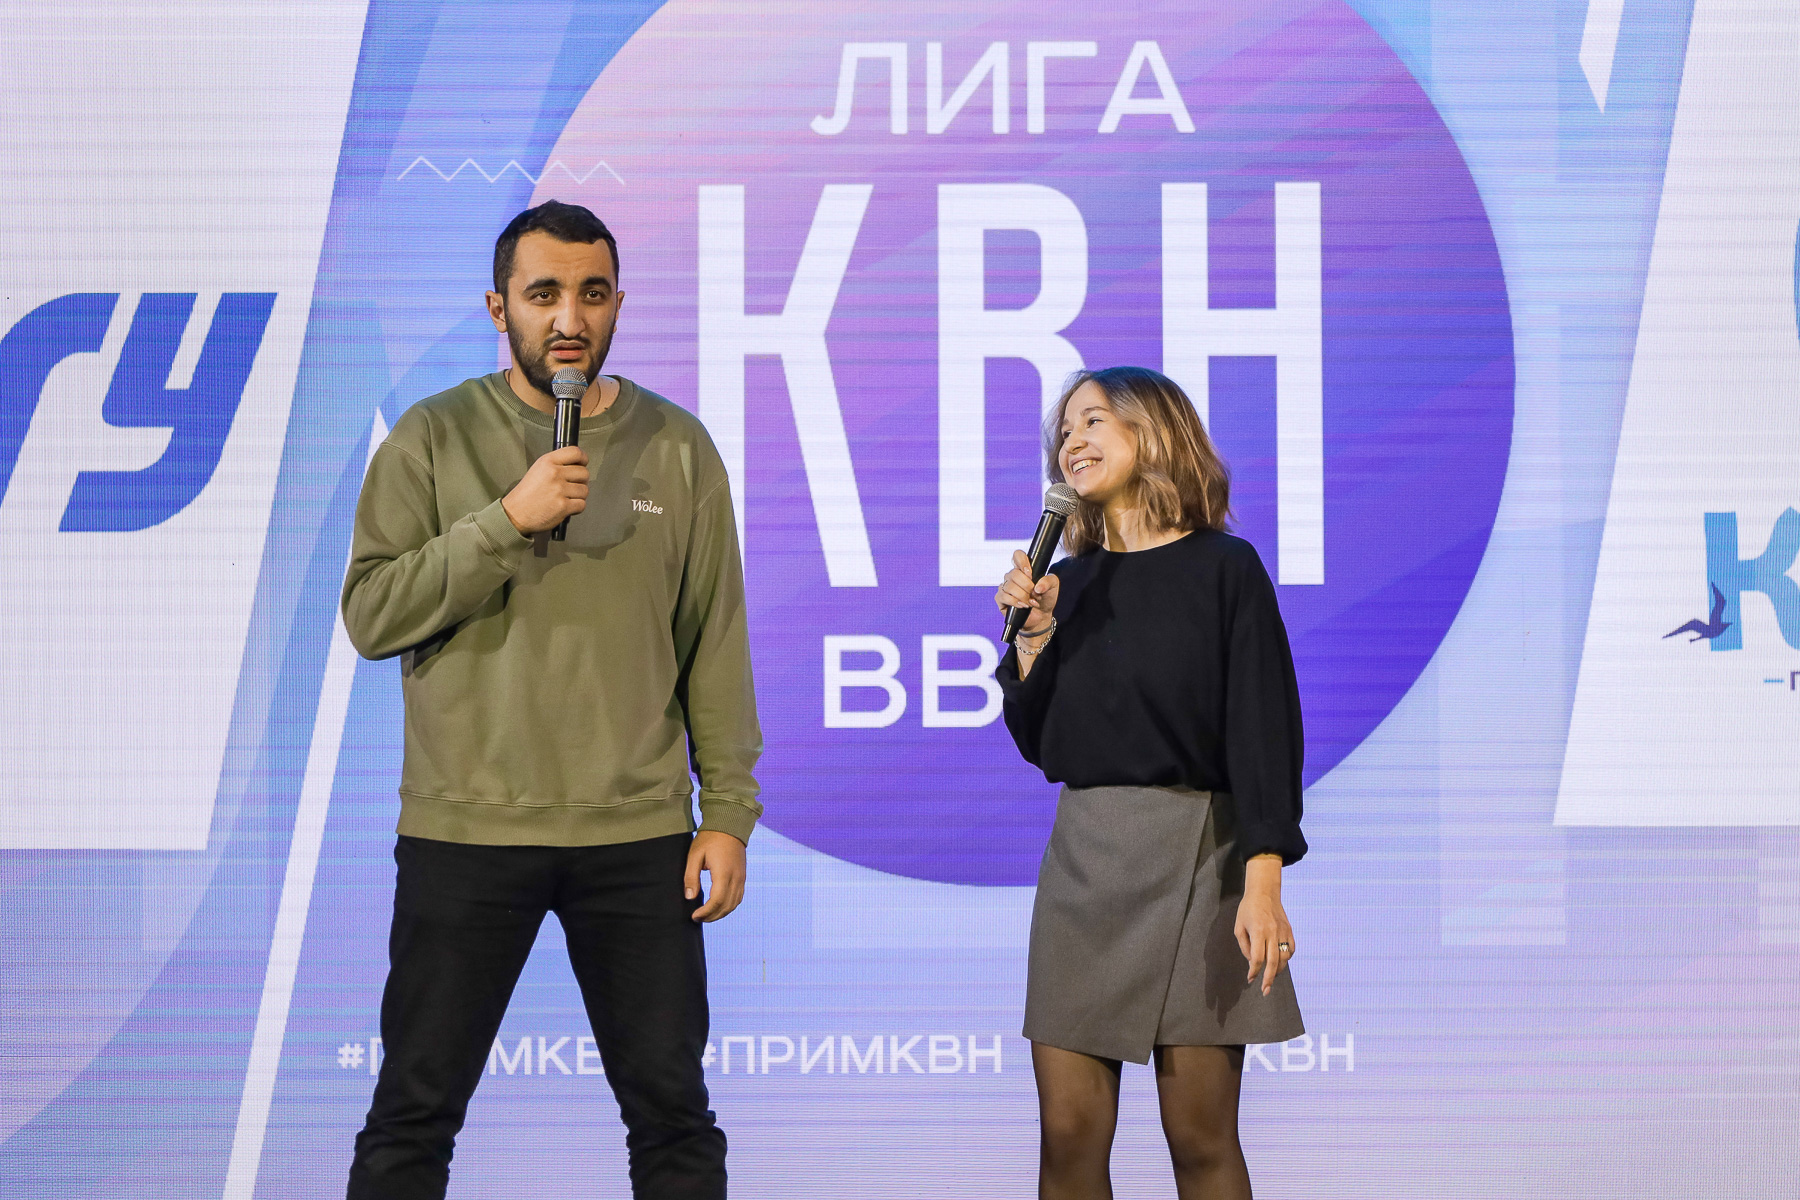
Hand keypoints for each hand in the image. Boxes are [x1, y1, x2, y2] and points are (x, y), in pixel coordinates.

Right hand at [502, 445, 589, 533]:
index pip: (576, 452)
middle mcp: (554, 473)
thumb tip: (577, 464)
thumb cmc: (526, 494)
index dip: (583, 459)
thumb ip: (556, 464)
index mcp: (548, 462)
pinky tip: (566, 506)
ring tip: (567, 498)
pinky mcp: (563, 506)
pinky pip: (582, 504)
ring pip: (585, 490)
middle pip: (584, 473)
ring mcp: (559, 490)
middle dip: (581, 481)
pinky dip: (577, 507)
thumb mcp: (538, 469)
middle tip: (571, 486)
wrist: (515, 513)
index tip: (582, 464)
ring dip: (579, 496)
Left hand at [685, 830, 746, 921]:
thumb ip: (691, 877)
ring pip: (734, 904)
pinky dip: (729, 906)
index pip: (717, 901)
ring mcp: (741, 878)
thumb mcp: (695, 855)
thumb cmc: (710, 838)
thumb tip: (690, 897)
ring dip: (721, 913)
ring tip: (707, 915)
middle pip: (726, 906)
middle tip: (697, 918)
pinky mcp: (743, 876)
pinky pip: (738, 897)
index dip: (706, 912)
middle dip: (712, 916)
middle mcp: (736, 878)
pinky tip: (719, 907)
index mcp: (723, 873)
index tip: (694, 915)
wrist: (729, 825)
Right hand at [994, 549, 1058, 634]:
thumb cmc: (1045, 598)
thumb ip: (1048, 581)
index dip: (1022, 562)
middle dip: (1027, 586)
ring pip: (1010, 586)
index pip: (1017, 555)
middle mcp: (1013, 576)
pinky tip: (1023, 606)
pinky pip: (1004, 596)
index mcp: (1024, 569)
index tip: (1030, 573)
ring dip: (1023, 596)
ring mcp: (1005, 586)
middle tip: (1035, 594)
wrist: (1041, 616)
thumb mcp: (1053, 587)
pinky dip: (1015, 602)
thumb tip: (1038, 586)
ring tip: (1031, 602)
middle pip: (1014, 574)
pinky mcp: (1000, 598)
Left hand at [1235, 855, 1294, 996]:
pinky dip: (1287, 958)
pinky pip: (1291, 949)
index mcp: (1258, 932)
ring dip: (1278, 970)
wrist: (1264, 892)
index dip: (1254, 971)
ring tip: (1271, 977)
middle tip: (1265, 991)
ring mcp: (1283, 931)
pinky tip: (1280, 963)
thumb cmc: (1247, 910)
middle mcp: (1273, 933)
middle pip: (1273, 962)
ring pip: (1284, 958)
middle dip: (1269, 979)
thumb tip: (1252, 963)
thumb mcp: (1239, 927)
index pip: (1257, 958)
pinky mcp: (1289, 930)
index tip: (1250, 979)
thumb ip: (1244, 946)